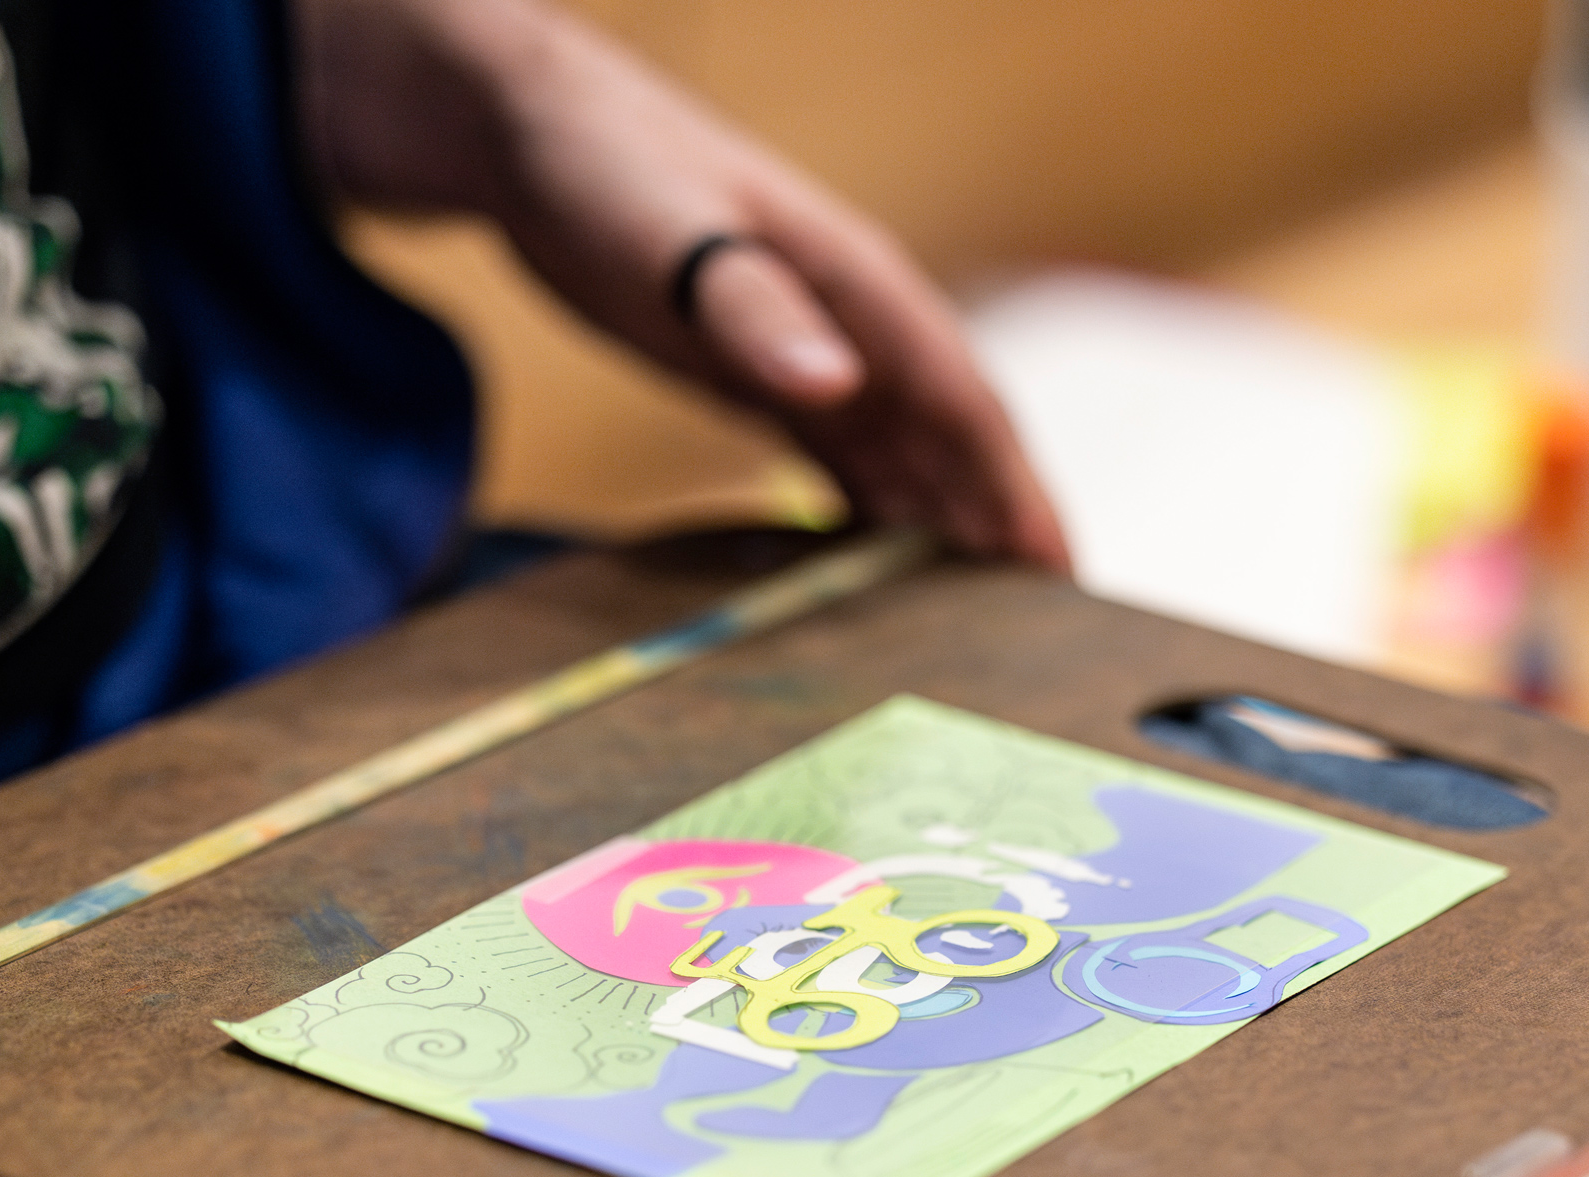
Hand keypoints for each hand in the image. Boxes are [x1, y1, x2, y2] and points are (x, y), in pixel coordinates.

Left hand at [289, 0, 1071, 569]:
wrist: (530, 135)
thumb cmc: (605, 171)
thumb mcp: (674, 241)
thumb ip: (756, 315)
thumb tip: (839, 390)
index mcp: (859, 288)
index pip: (966, 404)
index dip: (1015, 490)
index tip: (1058, 573)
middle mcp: (853, 322)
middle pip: (953, 440)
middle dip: (1001, 526)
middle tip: (1043, 629)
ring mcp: (810, 345)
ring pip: (904, 452)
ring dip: (944, 527)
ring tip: (979, 619)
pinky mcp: (760, 368)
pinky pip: (840, 452)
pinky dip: (872, 509)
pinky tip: (875, 567)